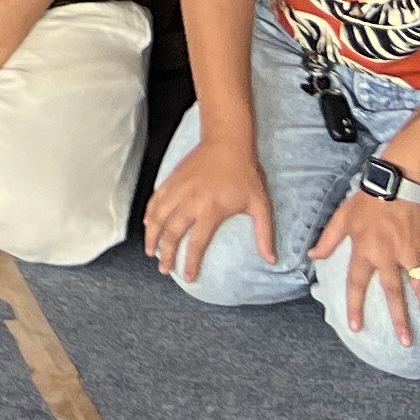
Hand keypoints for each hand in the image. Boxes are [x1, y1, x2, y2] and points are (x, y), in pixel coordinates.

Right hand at [145, 130, 275, 284]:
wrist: (227, 141)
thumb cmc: (245, 173)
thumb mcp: (260, 205)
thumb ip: (264, 234)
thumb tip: (272, 260)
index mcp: (211, 211)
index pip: (197, 244)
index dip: (191, 263)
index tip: (189, 278)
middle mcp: (190, 203)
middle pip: (172, 234)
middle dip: (166, 254)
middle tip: (164, 269)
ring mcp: (178, 190)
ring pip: (159, 218)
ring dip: (153, 236)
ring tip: (151, 251)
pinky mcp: (172, 179)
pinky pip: (156, 200)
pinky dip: (150, 214)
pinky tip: (148, 224)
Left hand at [311, 188, 419, 345]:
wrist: (398, 182)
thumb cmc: (367, 201)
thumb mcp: (342, 218)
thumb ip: (328, 239)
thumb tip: (312, 257)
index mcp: (366, 252)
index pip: (357, 284)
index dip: (355, 306)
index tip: (356, 327)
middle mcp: (389, 257)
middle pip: (395, 294)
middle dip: (401, 320)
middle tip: (406, 343)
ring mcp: (412, 255)